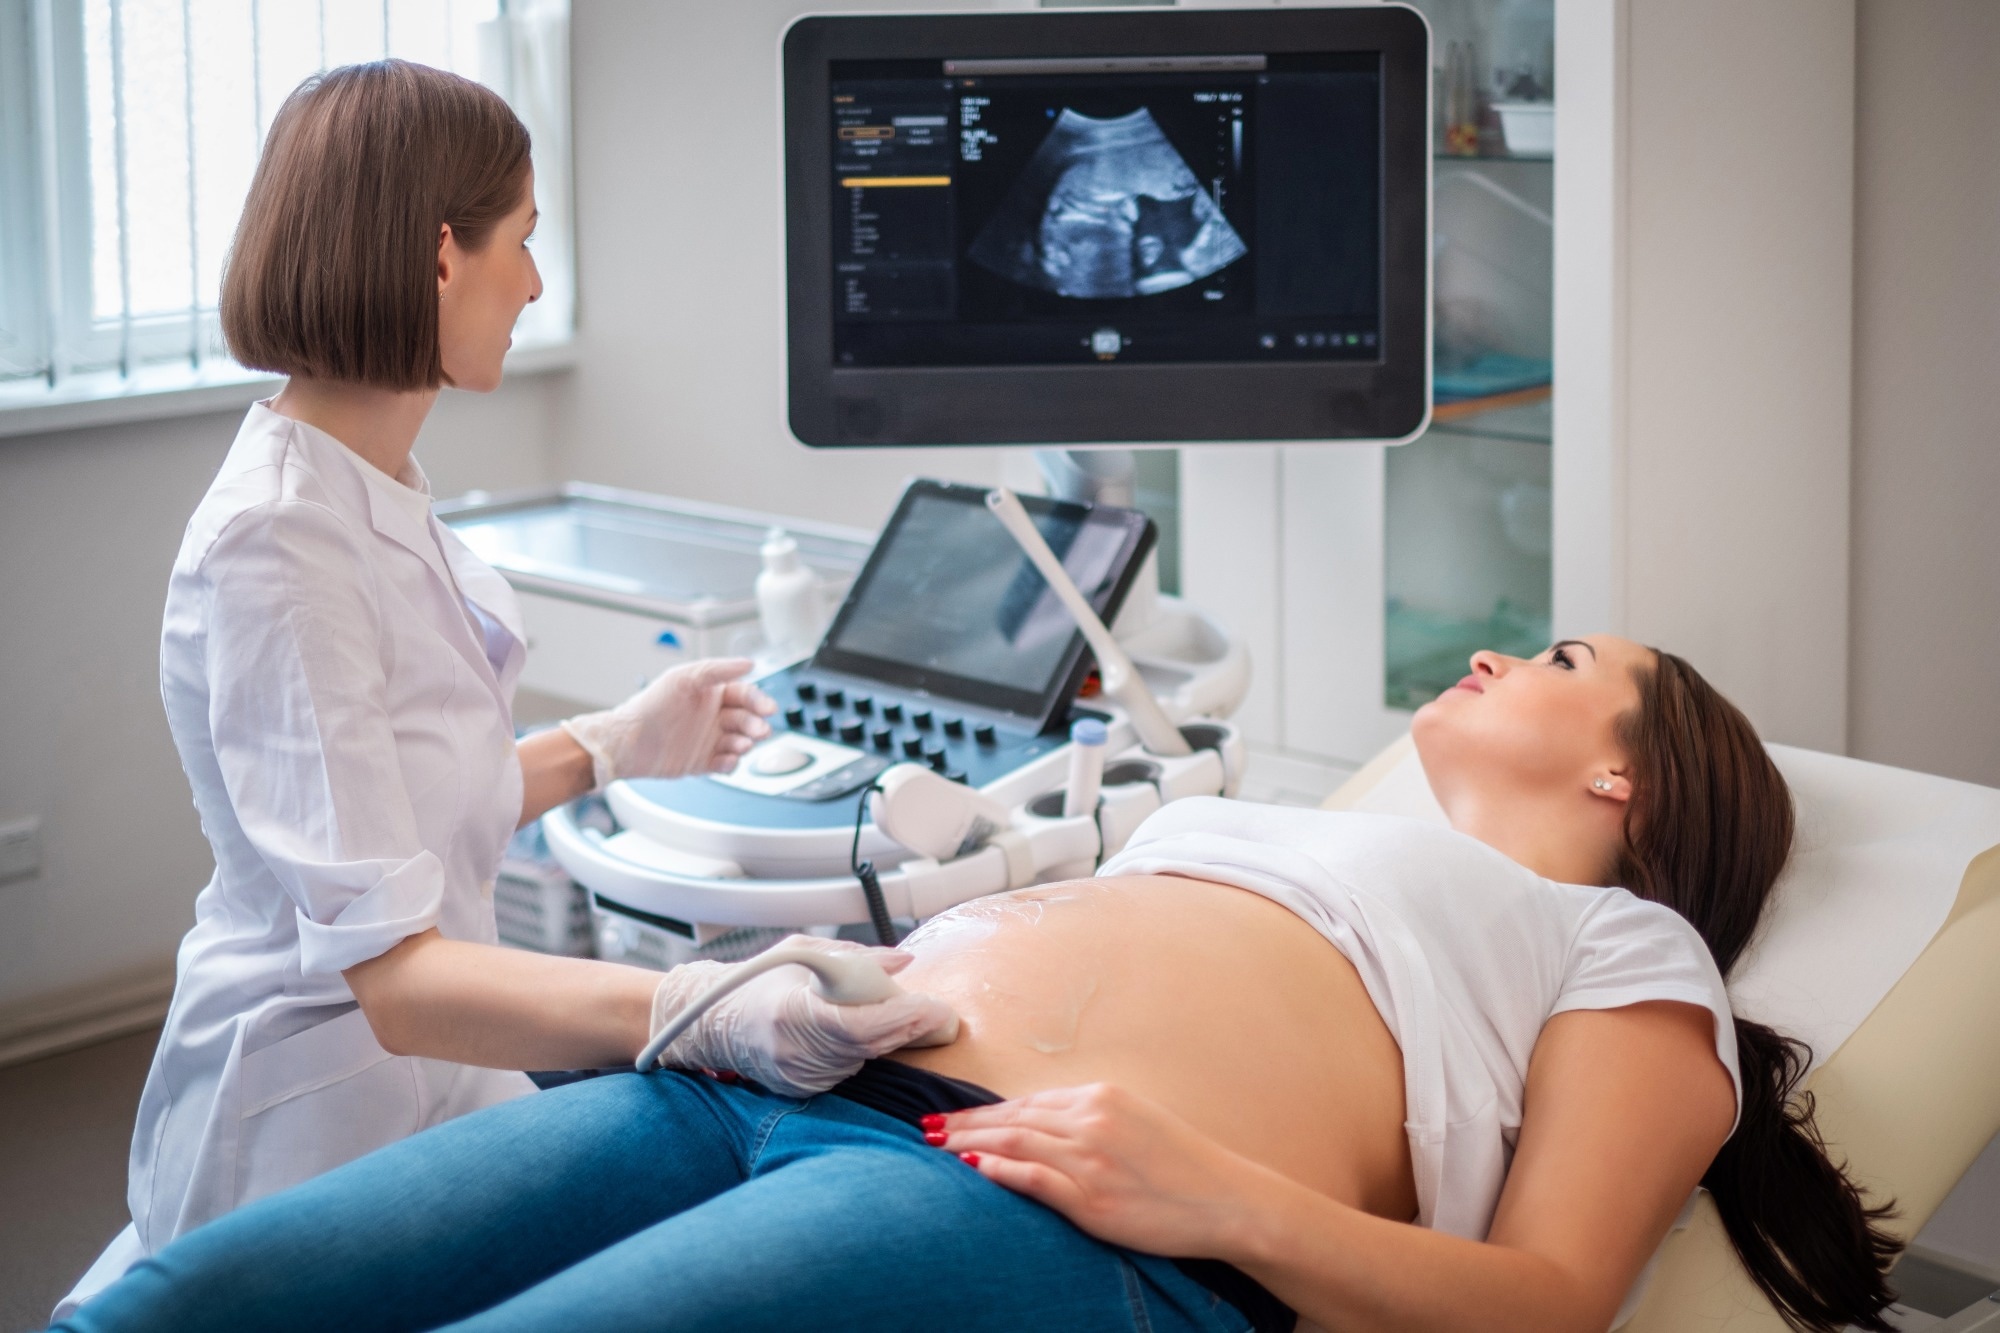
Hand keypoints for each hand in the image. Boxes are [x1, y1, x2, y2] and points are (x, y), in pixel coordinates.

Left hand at [560, 657, 775, 788]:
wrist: (626, 741)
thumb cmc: (650, 705)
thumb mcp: (684, 678)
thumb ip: (718, 669)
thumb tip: (749, 663)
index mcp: (711, 693)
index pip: (745, 695)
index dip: (759, 701)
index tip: (768, 708)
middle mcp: (712, 716)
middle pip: (747, 720)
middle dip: (756, 725)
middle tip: (760, 731)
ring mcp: (708, 740)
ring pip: (740, 742)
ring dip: (745, 744)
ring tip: (741, 745)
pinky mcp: (702, 762)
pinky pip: (725, 764)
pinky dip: (731, 763)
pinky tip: (728, 760)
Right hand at [650, 936, 958, 1097]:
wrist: (712, 1022)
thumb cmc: (758, 981)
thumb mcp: (801, 952)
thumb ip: (854, 957)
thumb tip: (903, 963)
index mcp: (791, 1012)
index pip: (860, 1024)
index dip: (902, 1018)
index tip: (935, 1008)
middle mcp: (794, 1052)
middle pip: (870, 1046)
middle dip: (911, 1030)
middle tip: (942, 1016)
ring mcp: (797, 1077)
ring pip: (864, 1060)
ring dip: (890, 1040)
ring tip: (906, 1017)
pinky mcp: (801, 1090)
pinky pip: (848, 1070)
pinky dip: (865, 1052)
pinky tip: (868, 1035)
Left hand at [928, 1084, 1264, 1258]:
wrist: (1228, 1200)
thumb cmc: (1183, 1167)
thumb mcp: (1136, 1124)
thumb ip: (1088, 1120)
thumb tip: (1038, 1126)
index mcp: (1101, 1098)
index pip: (1026, 1103)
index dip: (983, 1111)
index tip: (952, 1118)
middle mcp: (1092, 1121)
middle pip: (1012, 1119)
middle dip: (964, 1125)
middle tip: (927, 1130)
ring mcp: (1091, 1160)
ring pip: (1015, 1143)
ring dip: (969, 1144)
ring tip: (937, 1149)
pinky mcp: (1093, 1199)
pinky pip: (1035, 1179)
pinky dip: (1001, 1170)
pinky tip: (974, 1168)